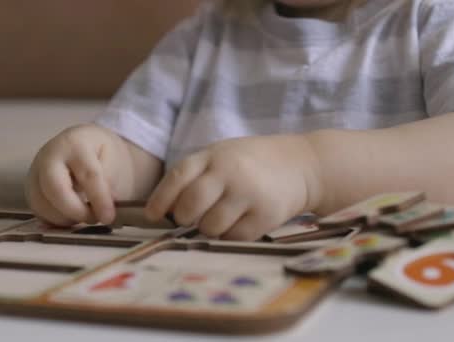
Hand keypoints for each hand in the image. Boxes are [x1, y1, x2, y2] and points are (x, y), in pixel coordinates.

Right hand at [26, 124, 135, 225]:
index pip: (88, 175)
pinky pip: (38, 212)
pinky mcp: (31, 189)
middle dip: (76, 211)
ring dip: (66, 218)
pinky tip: (72, 217)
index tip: (109, 217)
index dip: (99, 199)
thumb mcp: (113, 159)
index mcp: (75, 144)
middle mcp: (49, 157)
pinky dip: (56, 221)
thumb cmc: (99, 152)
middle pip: (55, 189)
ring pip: (42, 204)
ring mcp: (35, 173)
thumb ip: (110, 182)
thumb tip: (104, 207)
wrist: (81, 143)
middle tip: (94, 219)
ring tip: (86, 215)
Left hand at [145, 135, 322, 240]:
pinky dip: (230, 235)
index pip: (178, 177)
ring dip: (209, 228)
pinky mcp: (266, 214)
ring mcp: (248, 193)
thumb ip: (196, 175)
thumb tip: (166, 210)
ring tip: (221, 216)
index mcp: (213, 155)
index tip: (151, 216)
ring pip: (210, 226)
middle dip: (184, 218)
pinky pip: (234, 237)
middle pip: (190, 206)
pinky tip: (240, 222)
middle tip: (190, 218)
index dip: (161, 199)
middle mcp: (229, 172)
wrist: (302, 164)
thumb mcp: (222, 156)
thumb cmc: (251, 163)